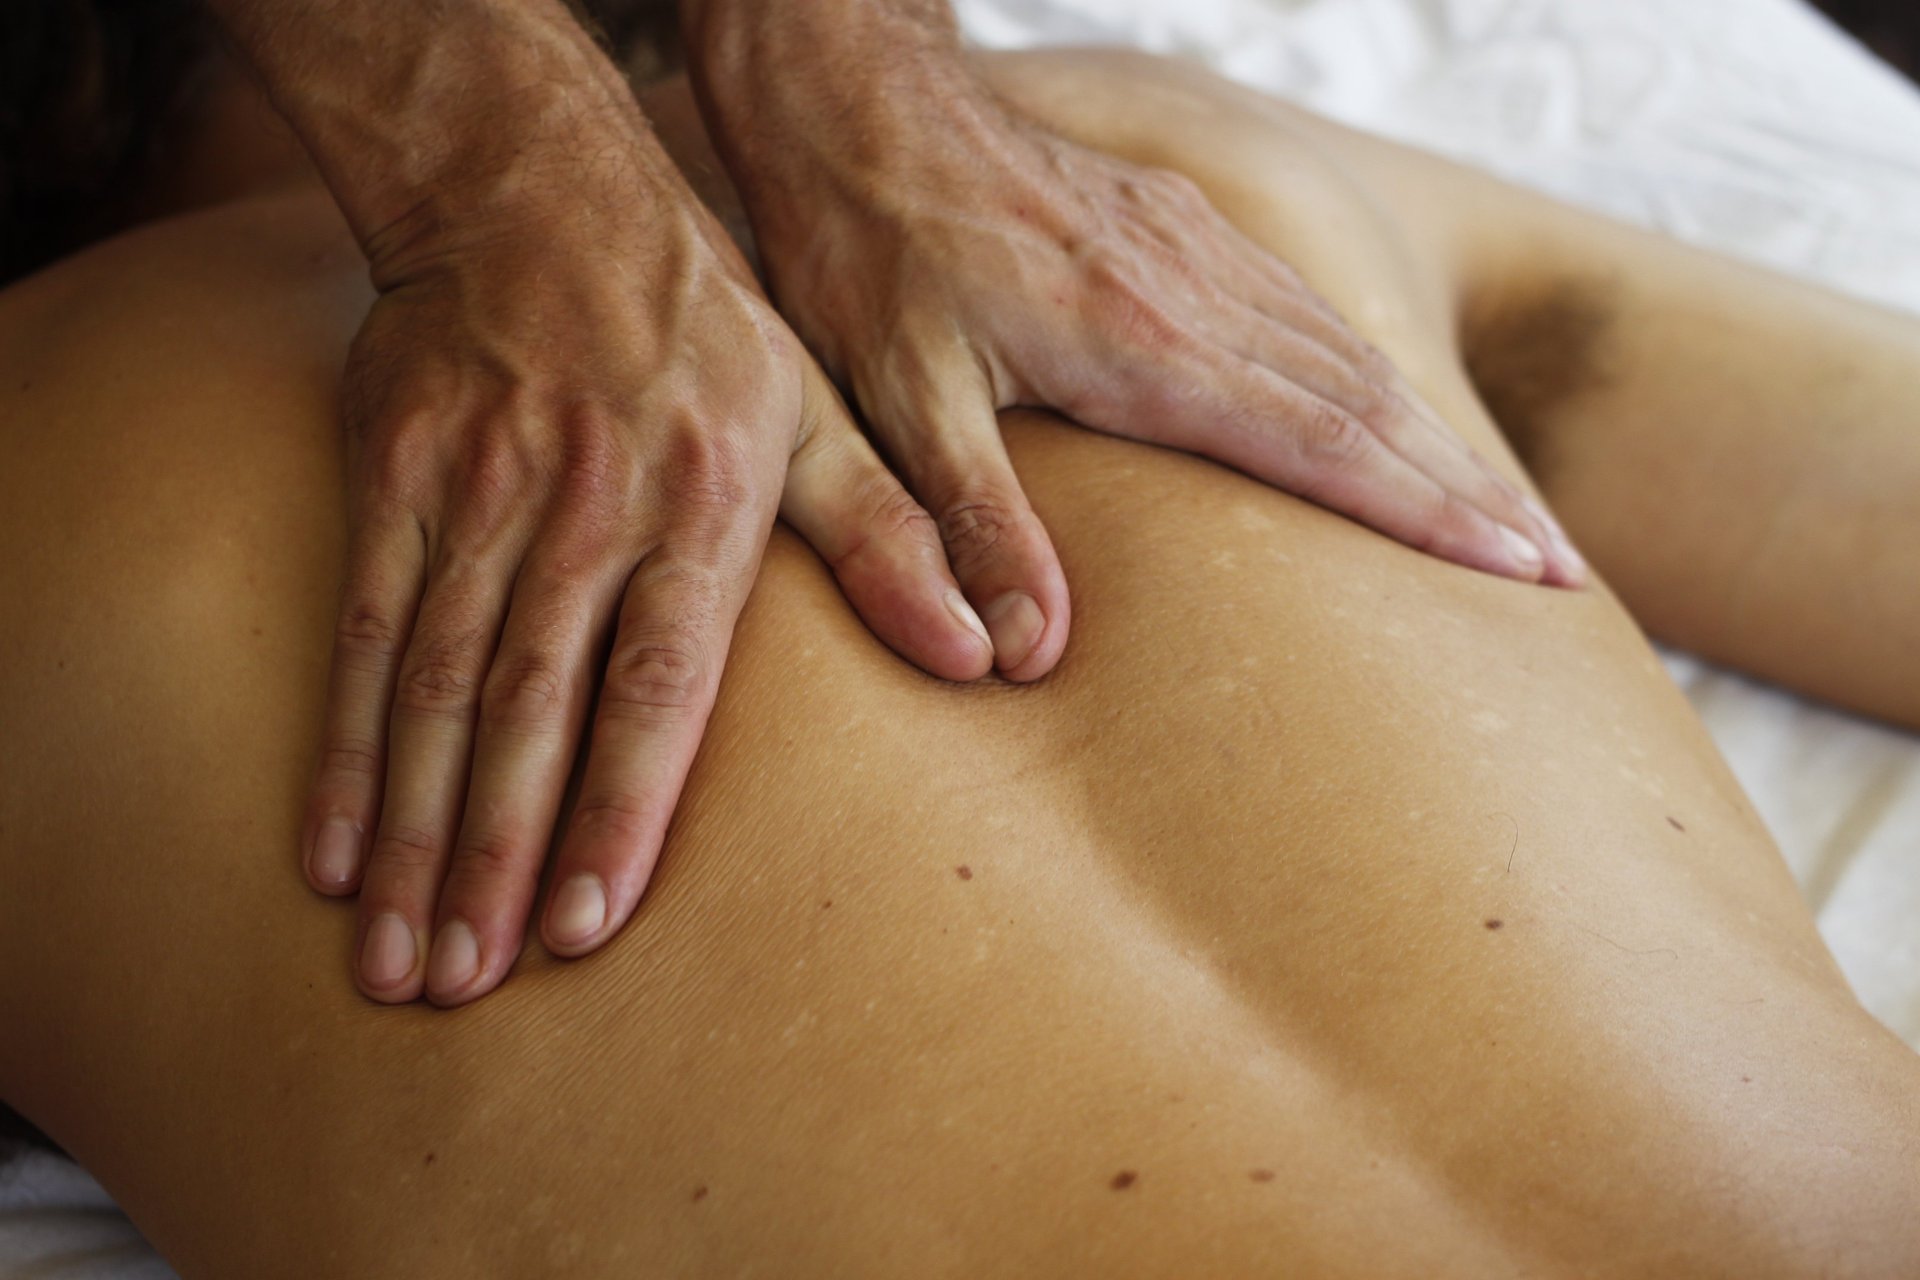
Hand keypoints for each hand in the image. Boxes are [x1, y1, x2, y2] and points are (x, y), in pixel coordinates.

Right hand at [303, 136, 992, 1006]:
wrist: (536, 189)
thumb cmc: (702, 325)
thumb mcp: (822, 412)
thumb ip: (892, 540)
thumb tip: (987, 653)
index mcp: (698, 511)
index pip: (656, 687)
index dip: (620, 811)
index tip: (586, 929)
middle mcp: (581, 515)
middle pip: (529, 715)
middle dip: (495, 861)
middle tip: (466, 985)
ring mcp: (476, 502)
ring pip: (433, 694)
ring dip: (413, 836)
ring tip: (399, 959)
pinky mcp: (394, 485)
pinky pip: (360, 636)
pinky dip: (343, 750)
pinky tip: (330, 851)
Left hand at [691, 41, 1585, 680]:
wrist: (857, 99)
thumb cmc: (866, 251)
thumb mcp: (897, 399)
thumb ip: (972, 522)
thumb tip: (1026, 655)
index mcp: (1148, 343)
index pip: (1326, 444)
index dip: (1431, 516)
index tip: (1529, 573)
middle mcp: (1201, 292)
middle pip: (1371, 403)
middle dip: (1472, 493)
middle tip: (1563, 574)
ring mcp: (1200, 249)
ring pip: (1352, 353)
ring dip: (1438, 439)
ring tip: (1505, 513)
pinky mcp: (1182, 226)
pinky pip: (1307, 310)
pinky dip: (1371, 377)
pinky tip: (1387, 413)